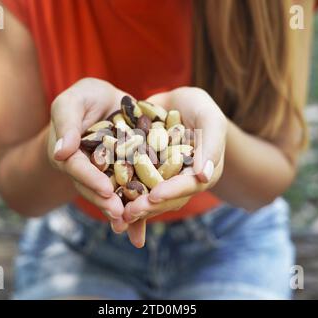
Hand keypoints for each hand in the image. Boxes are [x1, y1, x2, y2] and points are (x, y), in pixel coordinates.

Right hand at [47, 78, 128, 232]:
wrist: (108, 102)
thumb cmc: (85, 98)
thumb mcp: (73, 102)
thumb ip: (67, 122)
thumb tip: (60, 152)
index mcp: (70, 154)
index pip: (78, 167)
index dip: (90, 179)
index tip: (104, 189)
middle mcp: (88, 169)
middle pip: (95, 188)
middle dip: (106, 202)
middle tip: (120, 215)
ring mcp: (108, 174)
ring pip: (113, 194)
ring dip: (121, 209)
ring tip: (132, 223)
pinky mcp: (128, 172)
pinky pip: (131, 188)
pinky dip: (138, 201)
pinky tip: (148, 215)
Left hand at [123, 87, 227, 246]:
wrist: (176, 102)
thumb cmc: (200, 108)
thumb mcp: (210, 120)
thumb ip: (210, 145)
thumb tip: (204, 175)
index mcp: (200, 174)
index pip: (188, 186)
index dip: (172, 191)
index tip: (154, 195)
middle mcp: (179, 181)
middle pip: (166, 197)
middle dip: (148, 206)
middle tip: (129, 212)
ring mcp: (160, 179)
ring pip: (148, 196)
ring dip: (134, 207)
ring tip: (118, 214)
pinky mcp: (142, 172)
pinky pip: (132, 185)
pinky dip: (121, 195)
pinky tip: (106, 202)